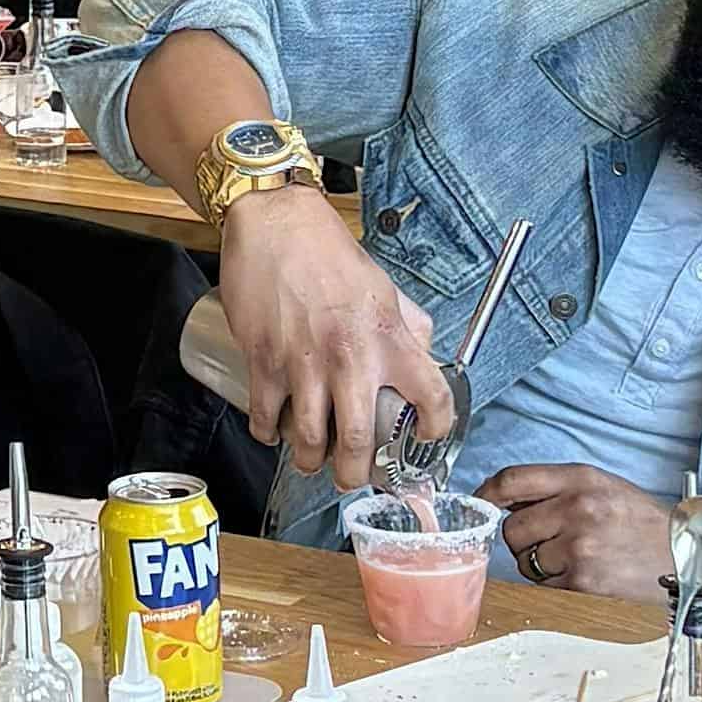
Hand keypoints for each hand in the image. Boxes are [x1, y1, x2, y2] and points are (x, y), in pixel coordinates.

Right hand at [209, 185, 446, 491]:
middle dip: (356, 473)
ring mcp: (305, 363)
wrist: (275, 225)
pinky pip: (267, 417)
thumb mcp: (384, 288)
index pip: (431, 395)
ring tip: (312, 461)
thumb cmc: (328, 253)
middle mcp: (351, 356)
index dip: (436, 426)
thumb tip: (423, 354)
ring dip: (311, 461)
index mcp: (388, 337)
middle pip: (360, 440)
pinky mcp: (265, 361)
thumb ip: (407, 325)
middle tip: (353, 476)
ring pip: (310, 440)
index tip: (426, 436)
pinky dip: (269, 434)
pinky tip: (273, 433)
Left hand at [480, 463, 677, 596]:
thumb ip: (557, 490)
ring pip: (525, 559)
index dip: (489, 493)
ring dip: (539, 564)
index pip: (512, 479)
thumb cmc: (643, 524)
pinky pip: (544, 584)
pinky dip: (556, 583)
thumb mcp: (604, 488)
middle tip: (548, 542)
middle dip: (521, 539)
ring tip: (575, 559)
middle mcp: (578, 508)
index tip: (483, 503)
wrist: (685, 557)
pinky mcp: (582, 580)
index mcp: (582, 478)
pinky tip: (585, 574)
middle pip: (511, 527)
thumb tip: (504, 500)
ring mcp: (579, 545)